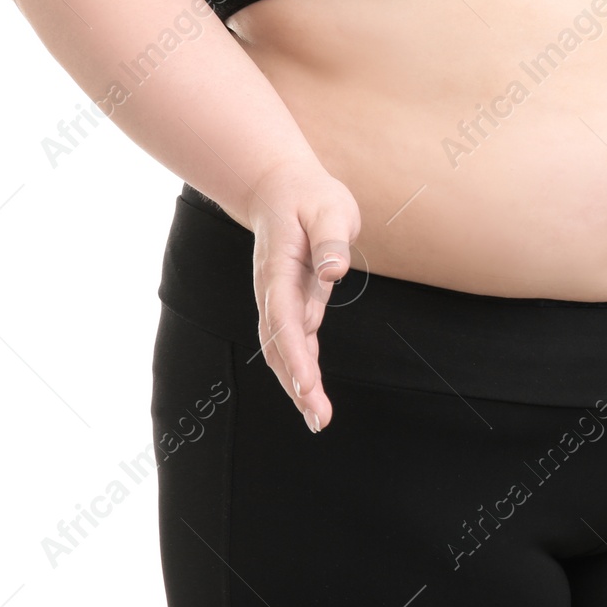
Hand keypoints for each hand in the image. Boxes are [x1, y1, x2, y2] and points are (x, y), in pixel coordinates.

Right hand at [244, 160, 361, 430]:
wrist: (280, 188)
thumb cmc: (310, 197)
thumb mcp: (329, 207)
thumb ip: (330, 239)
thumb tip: (334, 271)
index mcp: (279, 269)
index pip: (285, 319)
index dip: (295, 355)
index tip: (308, 386)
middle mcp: (272, 291)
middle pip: (279, 344)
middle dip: (296, 384)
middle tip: (318, 418)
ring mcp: (278, 299)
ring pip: (282, 349)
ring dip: (297, 385)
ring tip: (317, 418)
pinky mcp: (291, 303)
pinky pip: (293, 341)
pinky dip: (301, 368)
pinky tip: (311, 393)